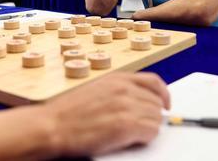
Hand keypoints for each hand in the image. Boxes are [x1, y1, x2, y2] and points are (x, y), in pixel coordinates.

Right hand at [44, 72, 169, 156]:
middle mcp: (124, 89)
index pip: (153, 82)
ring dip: (148, 128)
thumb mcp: (95, 89)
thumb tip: (137, 101)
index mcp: (117, 78)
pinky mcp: (125, 125)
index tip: (165, 104)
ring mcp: (125, 106)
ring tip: (132, 134)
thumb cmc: (67, 112)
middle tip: (141, 127)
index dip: (163, 94)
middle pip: (156, 103)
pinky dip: (145, 138)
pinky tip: (131, 140)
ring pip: (156, 118)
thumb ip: (117, 91)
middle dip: (152, 116)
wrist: (52, 125)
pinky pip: (151, 131)